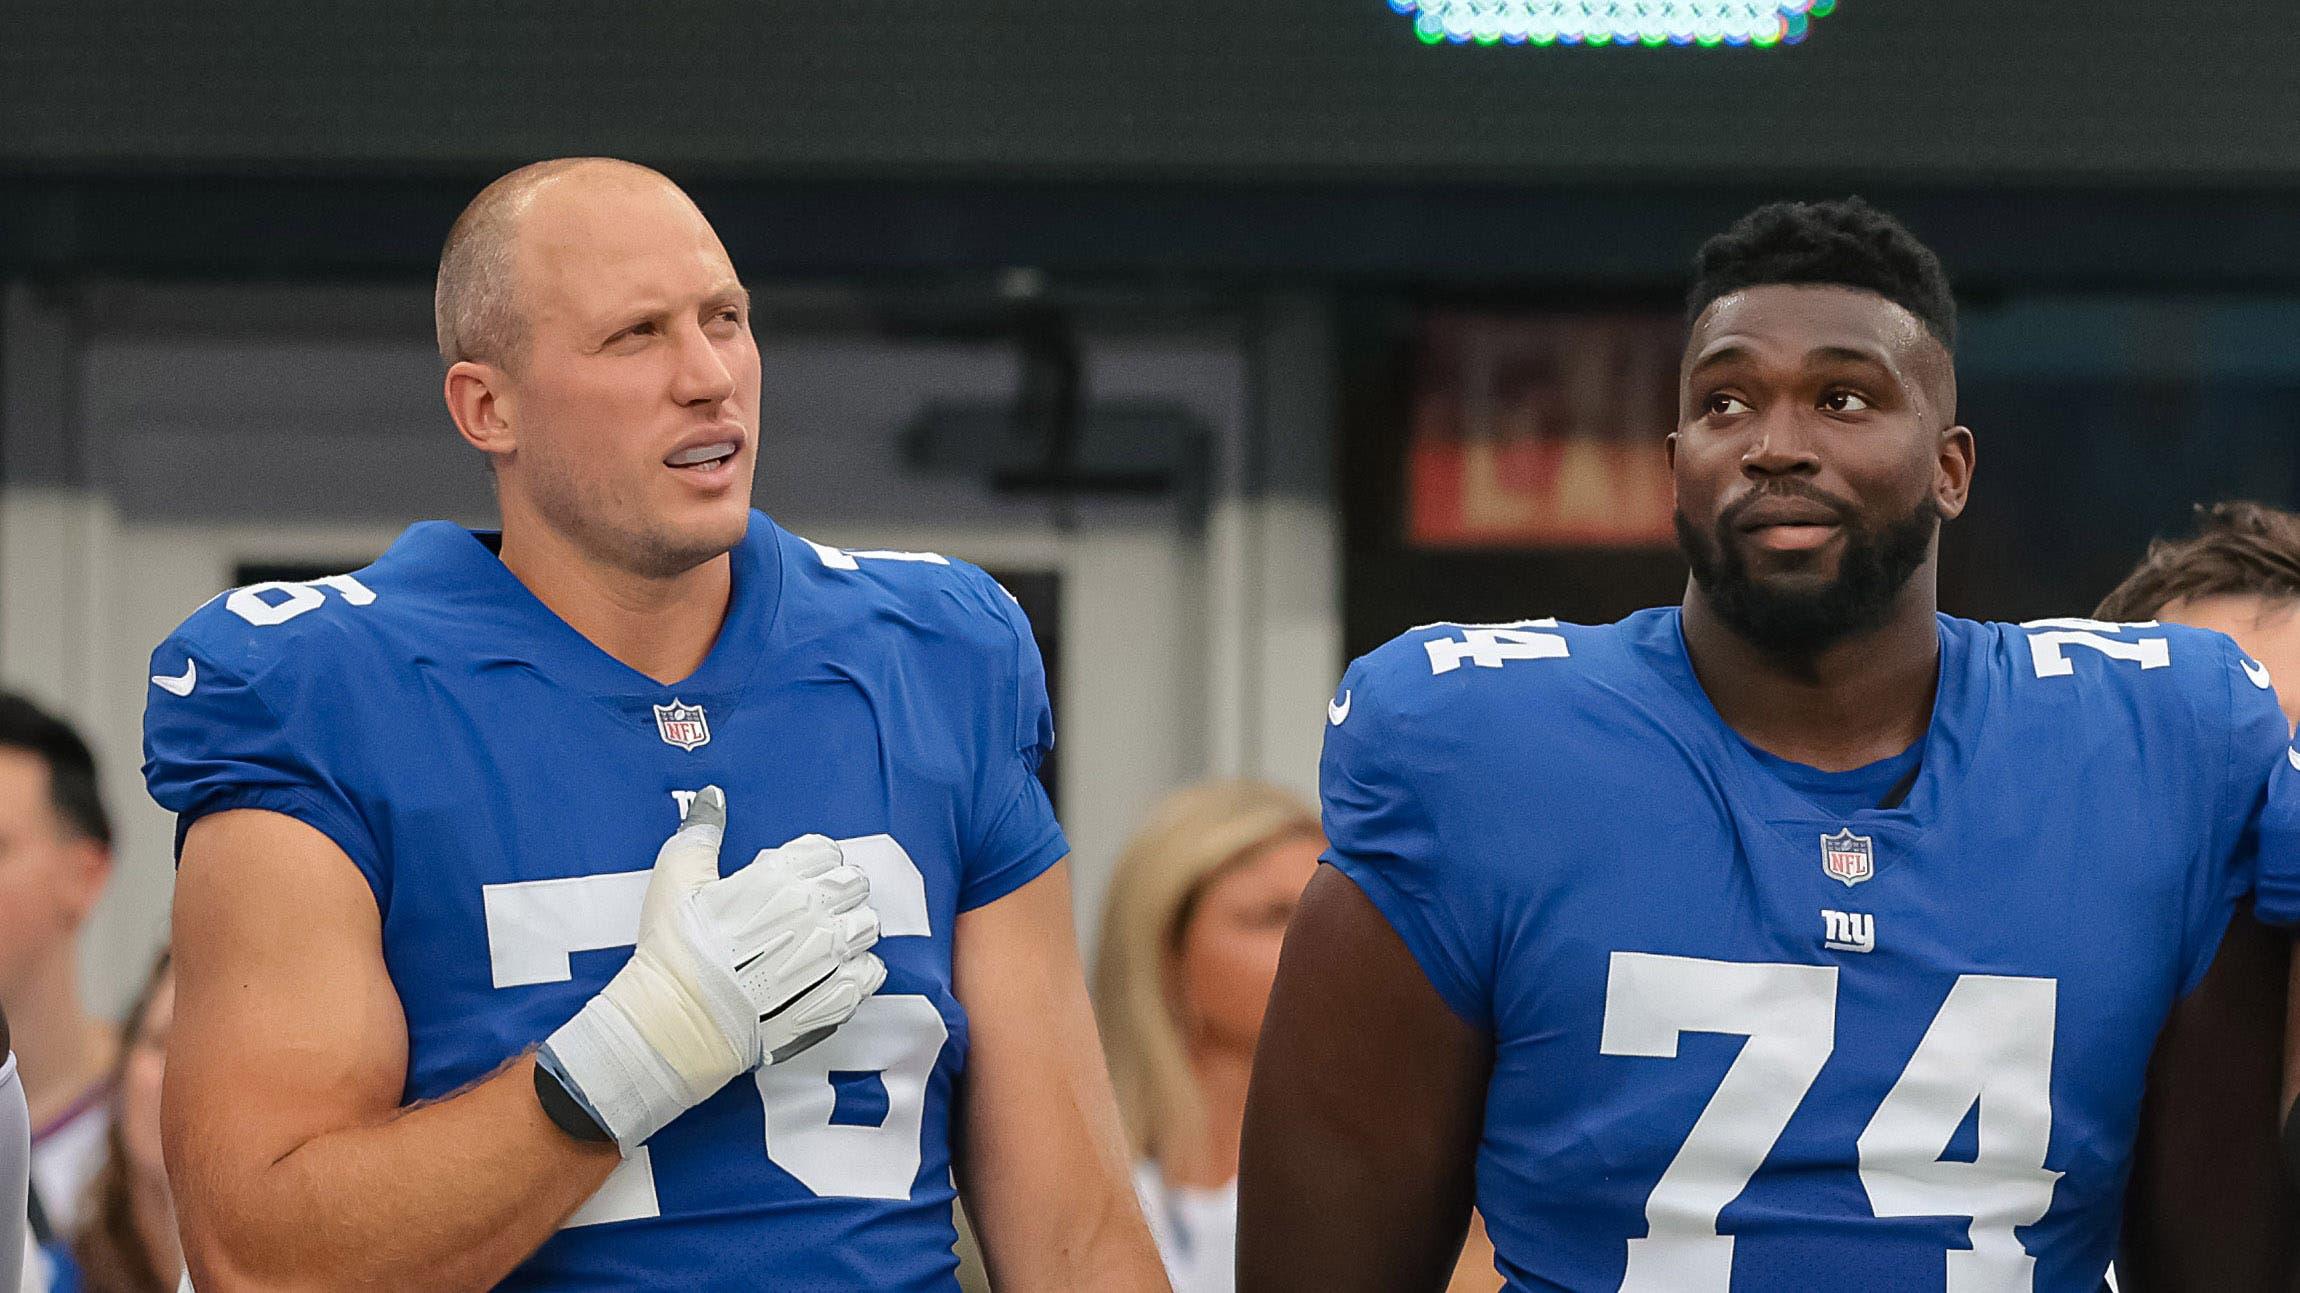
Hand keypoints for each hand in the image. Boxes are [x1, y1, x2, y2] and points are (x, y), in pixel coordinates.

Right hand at [539, 786, 884, 1150]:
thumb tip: (712, 798)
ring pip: (866, 928)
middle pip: (854, 885)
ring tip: (825, 938)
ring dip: (851, 929)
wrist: (672, 1023)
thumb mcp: (675, 877)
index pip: (826, 851)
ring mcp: (825, 960)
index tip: (799, 873)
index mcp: (779, 878)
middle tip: (814, 904)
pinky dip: (859, 971)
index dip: (814, 860)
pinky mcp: (831, 1001)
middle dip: (839, 890)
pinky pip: (868, 975)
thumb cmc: (672, 952)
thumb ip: (701, 832)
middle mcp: (811, 914)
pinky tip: (836, 972)